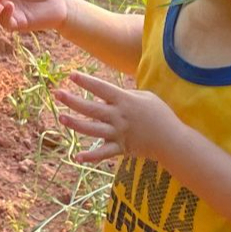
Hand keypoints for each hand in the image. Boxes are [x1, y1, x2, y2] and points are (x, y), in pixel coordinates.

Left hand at [54, 71, 181, 165]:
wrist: (172, 140)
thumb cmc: (160, 114)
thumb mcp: (145, 97)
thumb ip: (125, 95)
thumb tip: (105, 95)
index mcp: (125, 101)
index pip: (101, 89)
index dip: (86, 82)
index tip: (71, 75)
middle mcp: (119, 116)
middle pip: (91, 108)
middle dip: (72, 101)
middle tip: (57, 93)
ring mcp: (119, 133)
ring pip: (92, 129)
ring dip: (75, 124)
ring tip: (61, 117)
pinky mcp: (121, 148)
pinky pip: (103, 153)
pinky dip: (90, 156)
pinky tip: (77, 156)